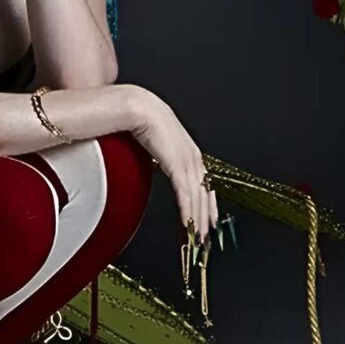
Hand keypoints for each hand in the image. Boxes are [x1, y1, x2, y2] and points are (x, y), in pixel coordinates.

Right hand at [125, 86, 217, 245]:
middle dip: (205, 217)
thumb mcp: (151, 141)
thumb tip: (145, 165)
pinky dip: (188, 211)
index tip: (207, 218)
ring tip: (197, 237)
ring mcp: (187, 160)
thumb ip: (154, 156)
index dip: (206, 202)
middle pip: (204, 192)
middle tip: (205, 237)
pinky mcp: (178, 164)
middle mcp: (192, 156)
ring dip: (198, 219)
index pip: (202, 182)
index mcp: (187, 150)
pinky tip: (188, 224)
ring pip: (197, 196)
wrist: (136, 106)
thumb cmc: (139, 119)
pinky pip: (186, 193)